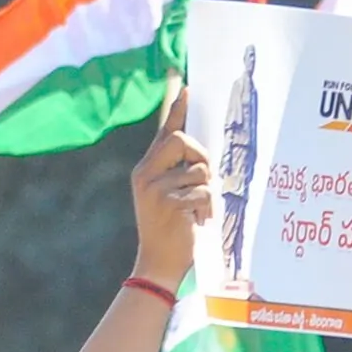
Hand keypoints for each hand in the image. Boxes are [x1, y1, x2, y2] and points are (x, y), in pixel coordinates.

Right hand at [130, 88, 209, 287]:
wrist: (157, 265)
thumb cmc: (169, 231)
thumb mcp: (167, 197)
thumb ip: (178, 173)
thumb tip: (202, 155)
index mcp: (145, 170)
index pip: (162, 132)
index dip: (175, 109)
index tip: (184, 86)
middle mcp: (145, 174)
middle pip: (180, 140)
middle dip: (199, 155)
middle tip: (206, 178)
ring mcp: (155, 188)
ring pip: (198, 171)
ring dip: (206, 192)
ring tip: (197, 213)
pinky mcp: (168, 203)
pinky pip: (201, 192)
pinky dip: (206, 208)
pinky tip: (196, 222)